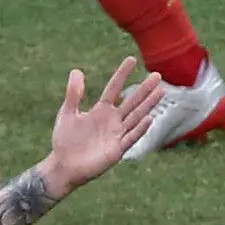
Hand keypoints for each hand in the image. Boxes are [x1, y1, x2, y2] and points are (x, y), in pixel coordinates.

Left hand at [43, 59, 166, 192]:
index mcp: (101, 110)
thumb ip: (74, 94)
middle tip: (157, 75)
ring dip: (148, 105)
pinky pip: (130, 137)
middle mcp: (112, 120)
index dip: (122, 74)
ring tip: (160, 92)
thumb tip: (77, 70)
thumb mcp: (67, 113)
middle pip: (131, 101)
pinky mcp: (117, 150)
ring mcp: (116, 134)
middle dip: (144, 89)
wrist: (63, 165)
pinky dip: (139, 129)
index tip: (131, 59)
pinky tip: (149, 118)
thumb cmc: (65, 140)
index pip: (114, 88)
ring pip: (136, 117)